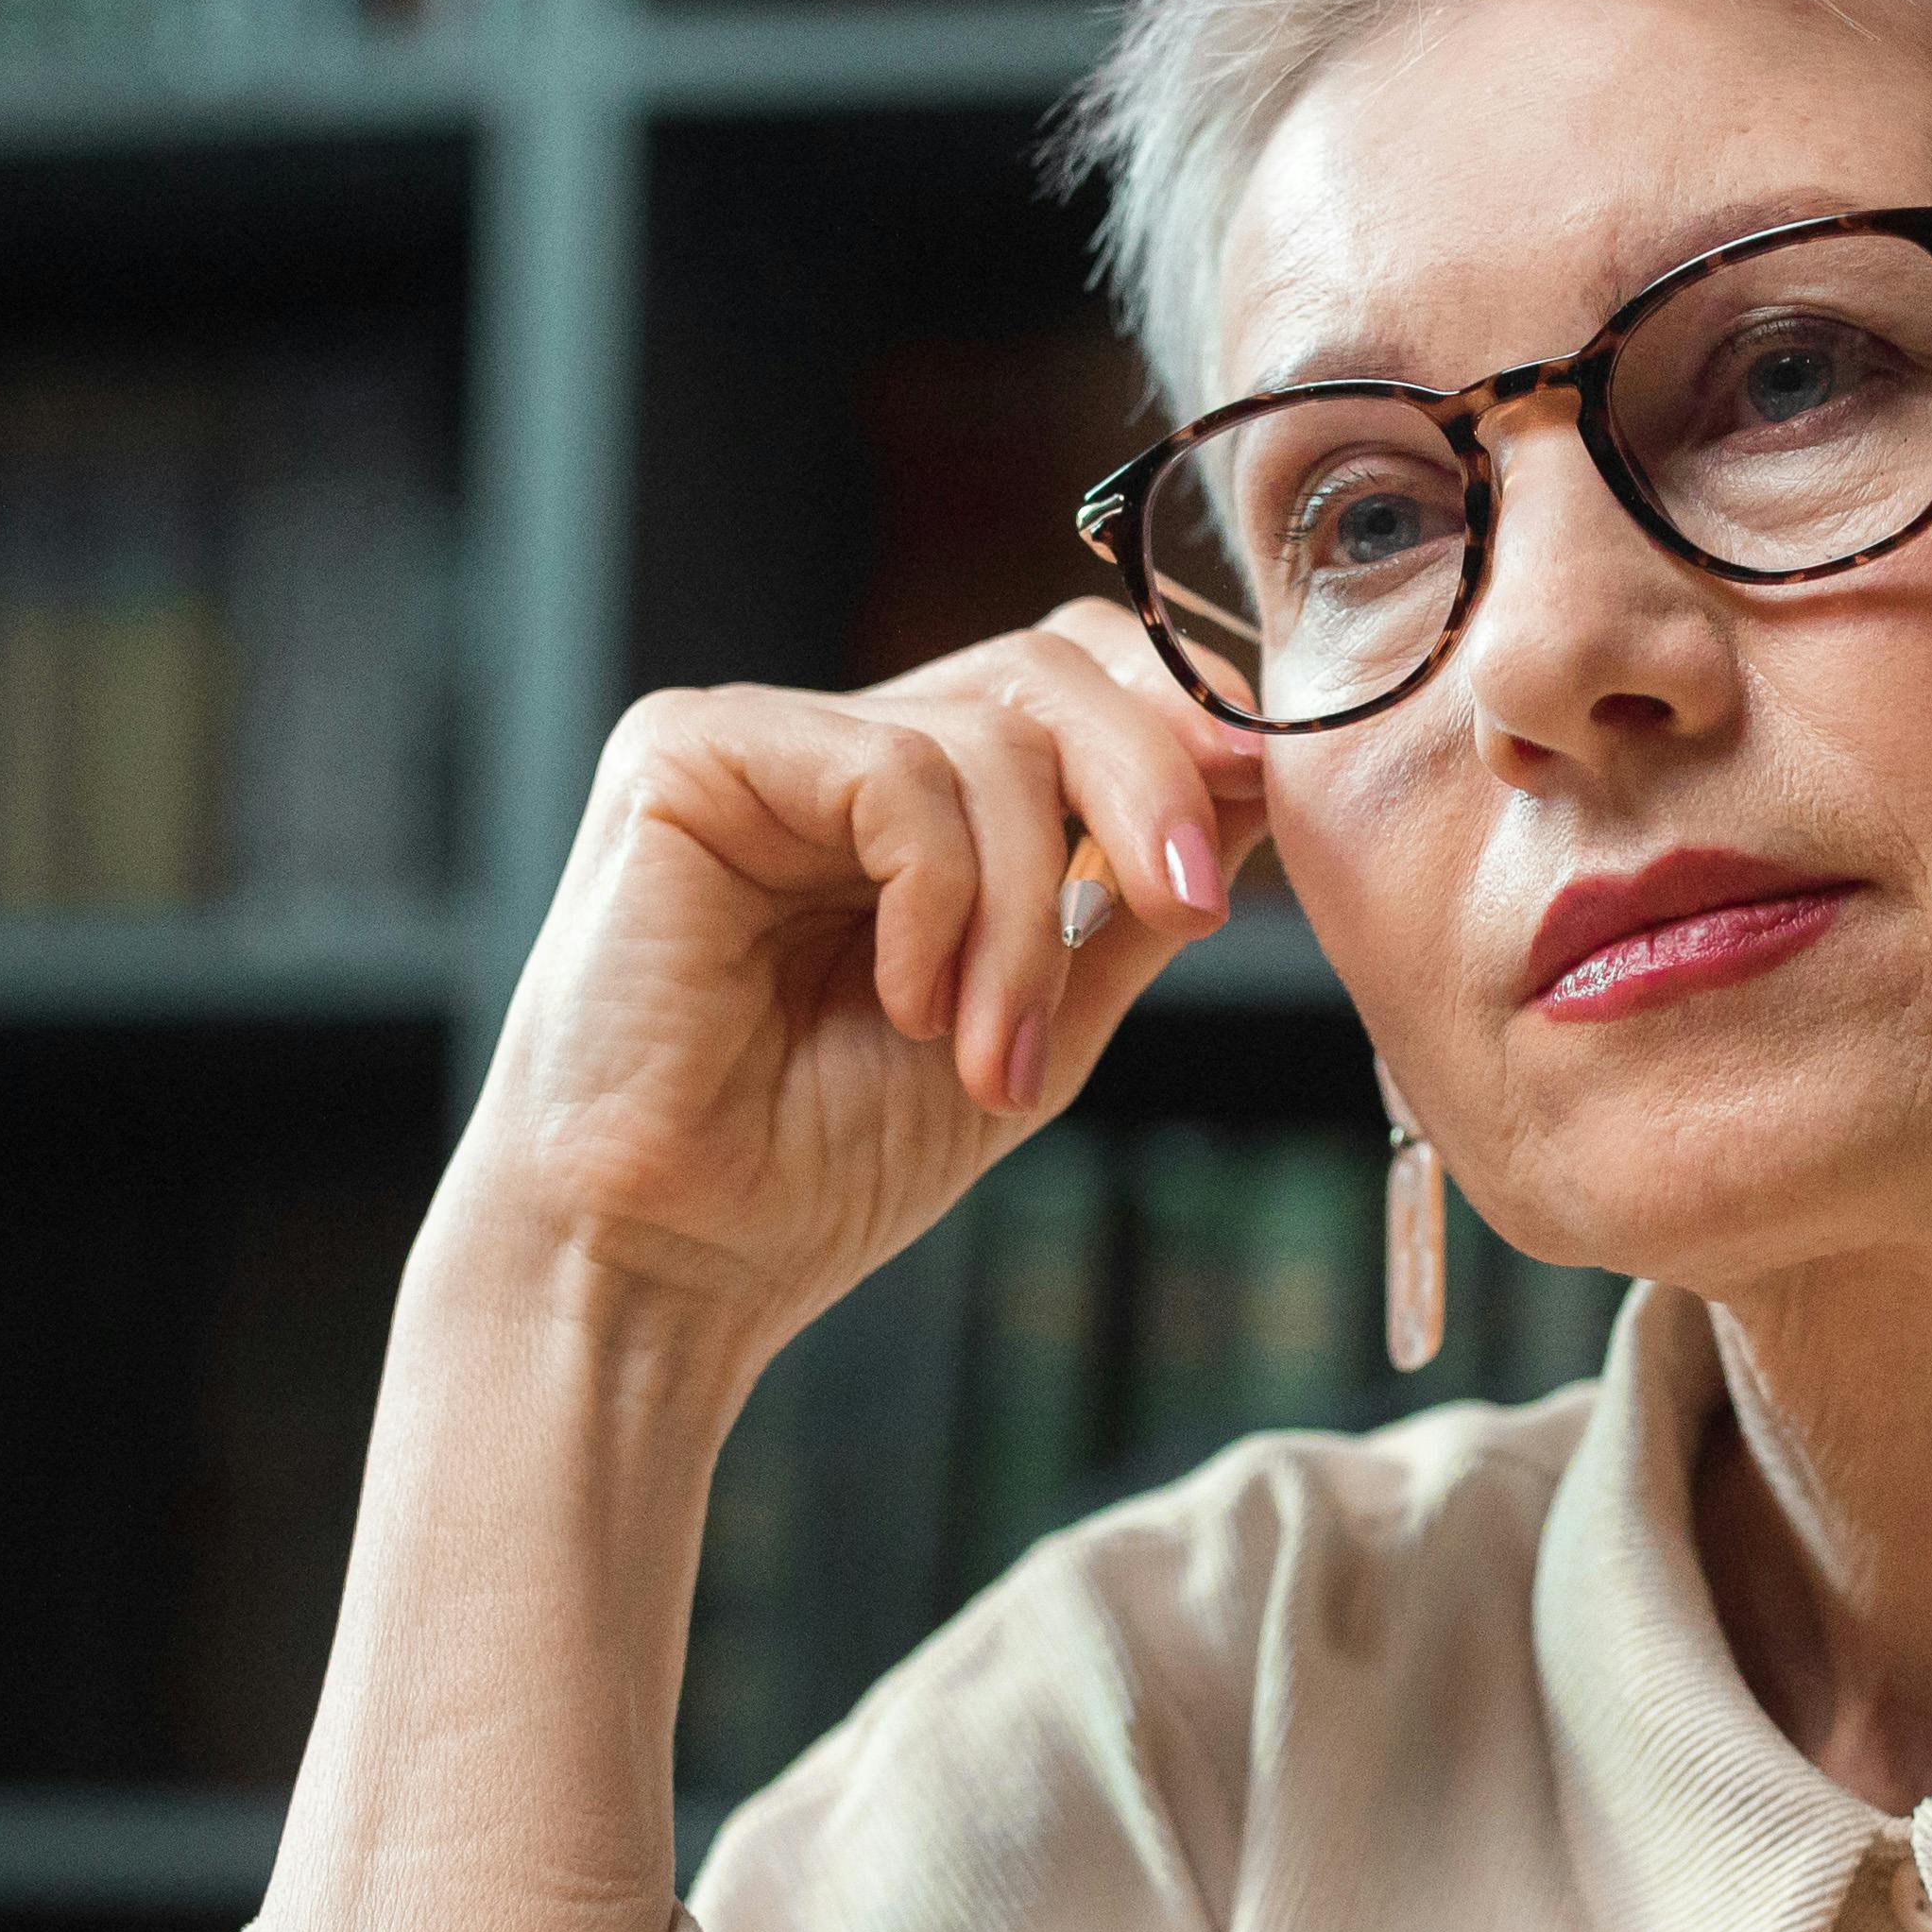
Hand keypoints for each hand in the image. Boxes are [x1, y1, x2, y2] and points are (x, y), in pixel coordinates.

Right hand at [455, 598, 1270, 1359]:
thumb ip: (1130, 902)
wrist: (669, 1261)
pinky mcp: (688, 753)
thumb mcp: (1038, 1024)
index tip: (1257, 818)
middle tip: (1190, 906)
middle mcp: (835, 750)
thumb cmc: (822, 1167)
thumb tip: (1262, 786)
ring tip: (990, 1055)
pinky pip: (893, 773)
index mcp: (913, 804)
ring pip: (988, 736)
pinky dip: (940, 901)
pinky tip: (901, 1004)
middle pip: (1049, 670)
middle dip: (1150, 784)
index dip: (1181, 732)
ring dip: (1030, 914)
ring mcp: (760, 743)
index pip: (1075, 689)